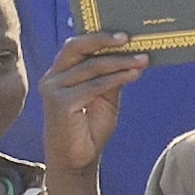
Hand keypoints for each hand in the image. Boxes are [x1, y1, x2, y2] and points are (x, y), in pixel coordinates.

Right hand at [38, 31, 147, 175]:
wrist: (78, 160)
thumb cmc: (90, 128)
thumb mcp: (104, 97)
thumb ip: (111, 77)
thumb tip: (131, 55)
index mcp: (59, 73)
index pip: (76, 46)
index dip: (98, 37)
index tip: (125, 34)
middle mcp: (51, 78)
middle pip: (75, 48)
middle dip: (103, 40)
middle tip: (129, 38)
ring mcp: (53, 90)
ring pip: (90, 67)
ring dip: (120, 62)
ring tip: (142, 60)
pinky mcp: (60, 104)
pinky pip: (94, 86)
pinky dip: (117, 78)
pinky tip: (134, 74)